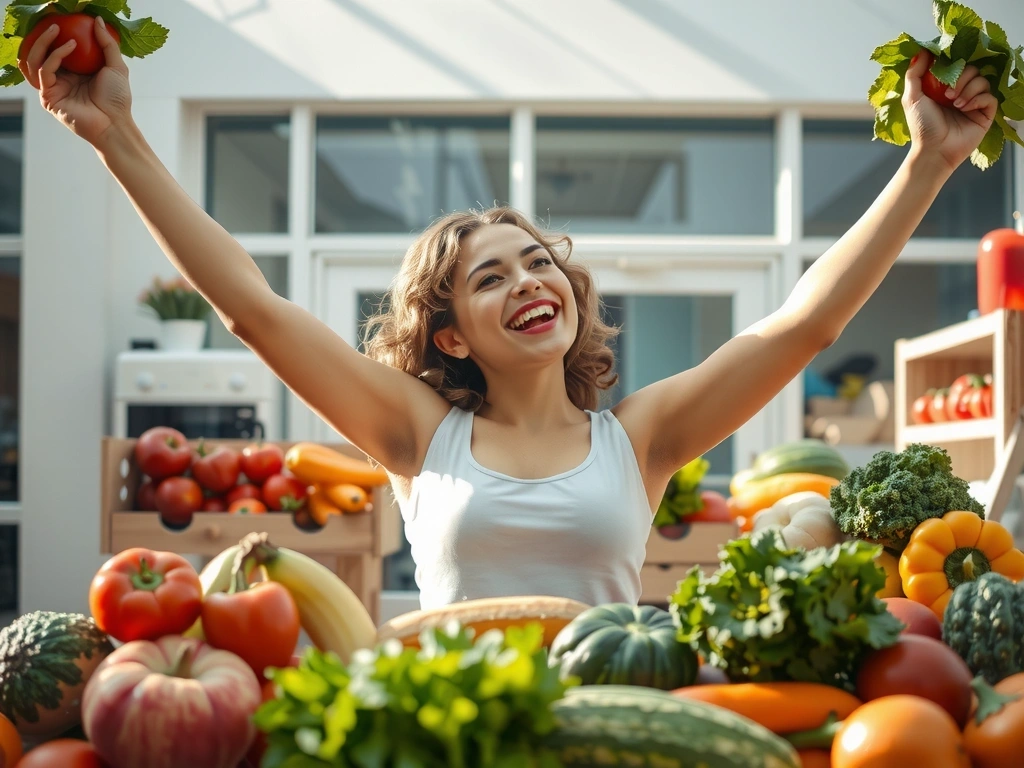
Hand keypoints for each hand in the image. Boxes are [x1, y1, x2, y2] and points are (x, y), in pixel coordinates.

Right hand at [21, 15, 132, 148]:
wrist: (115, 123)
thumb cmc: (117, 99)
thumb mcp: (116, 66)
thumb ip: (108, 44)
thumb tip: (97, 20)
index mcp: (74, 73)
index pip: (57, 51)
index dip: (57, 37)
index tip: (64, 22)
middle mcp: (61, 80)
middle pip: (42, 54)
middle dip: (44, 37)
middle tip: (54, 23)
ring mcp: (53, 88)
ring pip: (36, 60)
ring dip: (44, 43)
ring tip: (55, 30)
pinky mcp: (48, 97)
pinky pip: (44, 70)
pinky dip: (55, 56)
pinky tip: (69, 46)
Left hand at [902, 51, 997, 173]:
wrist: (933, 150)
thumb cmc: (922, 126)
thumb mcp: (912, 97)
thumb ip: (915, 74)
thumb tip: (922, 51)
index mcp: (944, 87)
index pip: (956, 65)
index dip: (953, 64)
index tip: (945, 71)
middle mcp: (961, 92)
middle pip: (972, 69)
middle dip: (961, 78)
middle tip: (948, 95)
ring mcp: (974, 103)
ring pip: (983, 80)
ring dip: (968, 90)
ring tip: (955, 104)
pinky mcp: (985, 113)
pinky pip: (990, 97)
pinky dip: (978, 100)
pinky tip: (966, 109)